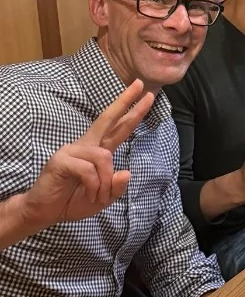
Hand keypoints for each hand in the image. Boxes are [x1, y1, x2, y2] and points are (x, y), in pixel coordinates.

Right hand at [20, 79, 154, 228]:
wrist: (46, 212)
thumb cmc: (75, 200)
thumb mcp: (104, 198)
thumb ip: (116, 187)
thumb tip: (127, 172)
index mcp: (99, 151)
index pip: (119, 127)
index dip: (133, 111)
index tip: (146, 94)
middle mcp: (86, 145)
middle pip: (107, 118)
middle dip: (125, 102)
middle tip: (140, 85)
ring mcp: (72, 150)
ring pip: (104, 157)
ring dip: (105, 182)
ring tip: (96, 195)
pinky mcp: (61, 160)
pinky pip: (89, 170)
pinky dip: (93, 186)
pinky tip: (87, 193)